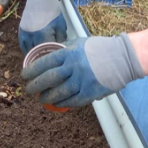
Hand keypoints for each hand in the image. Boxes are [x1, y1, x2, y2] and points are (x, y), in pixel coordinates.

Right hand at [19, 0, 67, 53]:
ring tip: (39, 58)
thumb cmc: (52, 11)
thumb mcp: (61, 24)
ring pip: (28, 51)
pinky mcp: (21, 30)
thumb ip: (61, 38)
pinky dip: (27, 50)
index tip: (55, 58)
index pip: (47, 52)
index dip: (51, 56)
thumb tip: (61, 49)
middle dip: (43, 57)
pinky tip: (31, 52)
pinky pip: (22, 45)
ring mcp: (25, 33)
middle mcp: (32, 35)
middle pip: (37, 53)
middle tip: (48, 60)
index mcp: (44, 34)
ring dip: (34, 55)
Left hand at [22, 34, 143, 108]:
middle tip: (28, 89)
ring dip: (48, 97)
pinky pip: (74, 101)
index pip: (45, 62)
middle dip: (35, 85)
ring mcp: (82, 81)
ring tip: (41, 98)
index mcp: (69, 53)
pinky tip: (57, 104)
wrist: (122, 57)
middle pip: (49, 79)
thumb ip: (65, 49)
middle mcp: (73, 67)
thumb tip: (51, 54)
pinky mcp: (91, 92)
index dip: (32, 70)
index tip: (25, 75)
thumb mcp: (79, 43)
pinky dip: (64, 103)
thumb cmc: (101, 48)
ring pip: (59, 92)